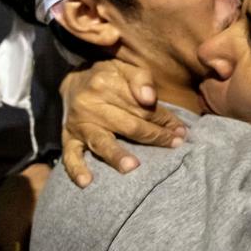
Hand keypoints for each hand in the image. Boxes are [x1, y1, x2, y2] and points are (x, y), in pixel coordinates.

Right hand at [60, 59, 185, 186]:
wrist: (73, 81)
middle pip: (128, 126)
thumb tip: (150, 99)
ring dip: (117, 155)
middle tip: (174, 145)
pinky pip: (70, 156)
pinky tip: (86, 182)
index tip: (181, 130)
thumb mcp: (125, 68)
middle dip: (155, 137)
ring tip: (132, 166)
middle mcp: (90, 104)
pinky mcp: (68, 138)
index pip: (142, 107)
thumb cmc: (107, 76)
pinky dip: (76, 169)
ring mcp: (79, 124)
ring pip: (102, 142)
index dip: (165, 119)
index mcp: (106, 84)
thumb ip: (141, 79)